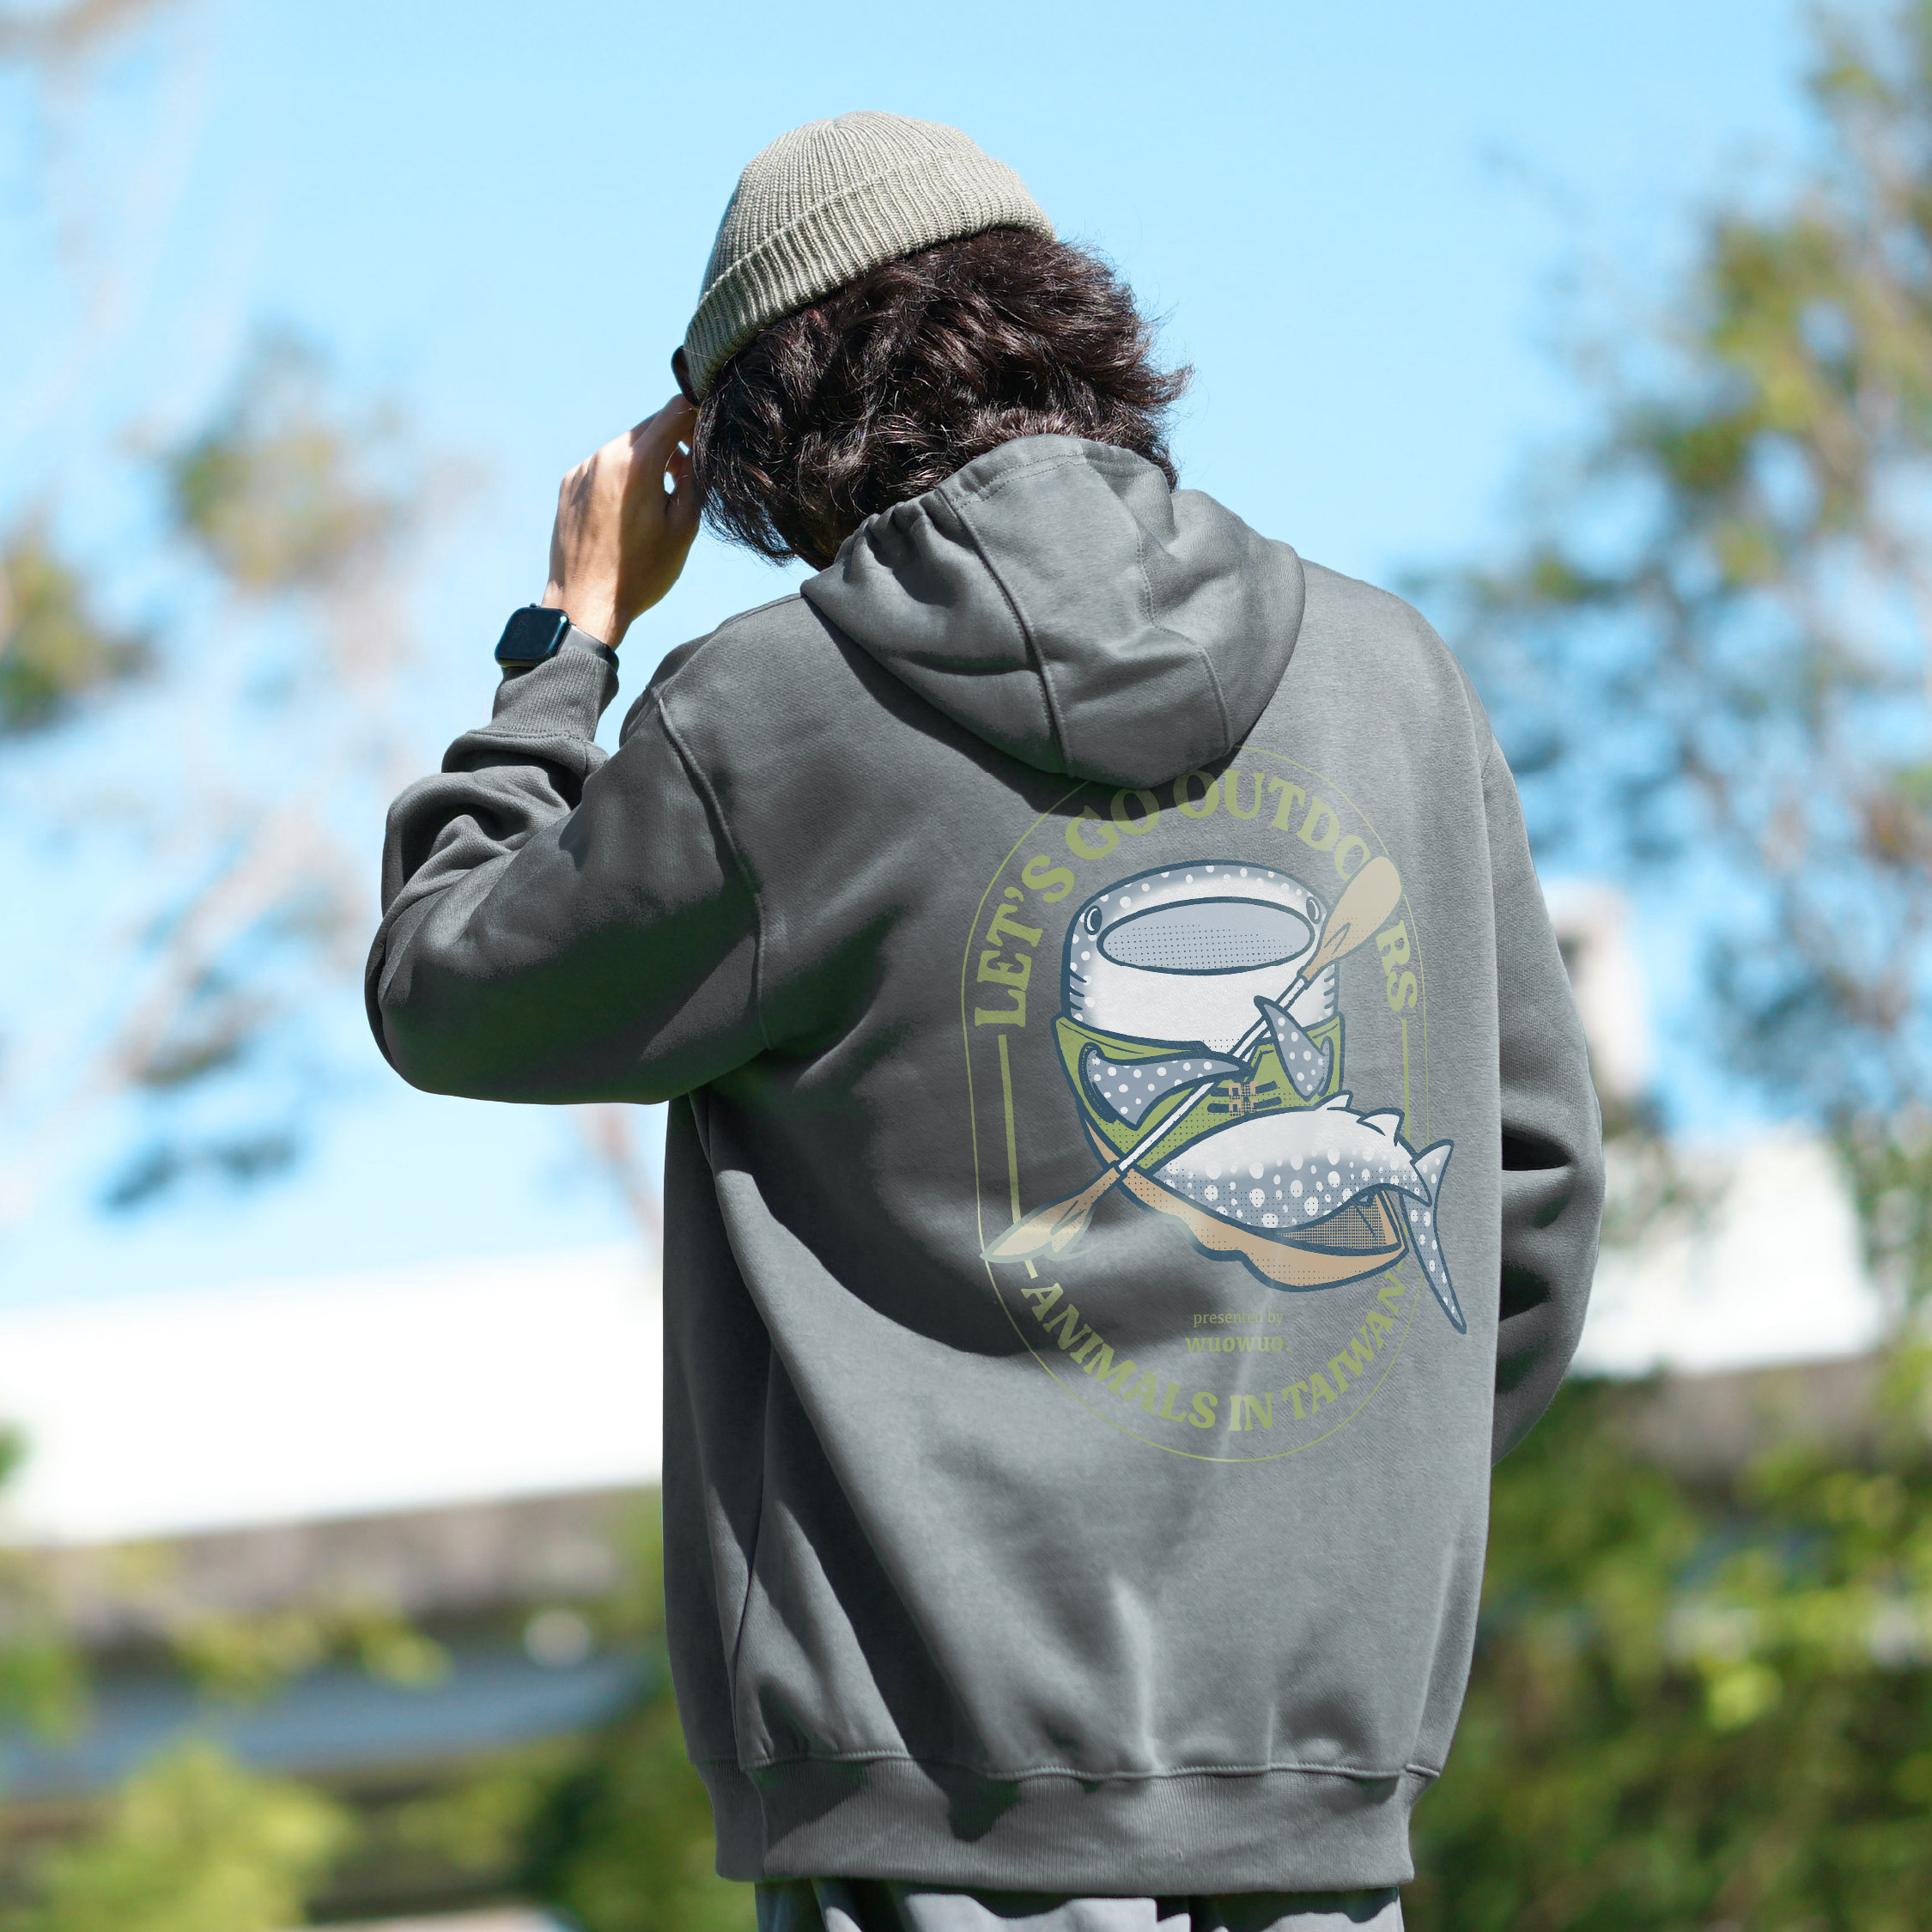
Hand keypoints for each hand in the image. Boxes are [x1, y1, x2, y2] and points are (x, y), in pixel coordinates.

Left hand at [542, 396, 698, 647]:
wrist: (585, 604)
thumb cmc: (640, 573)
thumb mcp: (684, 528)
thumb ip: (695, 480)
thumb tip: (696, 453)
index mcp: (638, 464)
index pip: (673, 411)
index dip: (697, 413)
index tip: (709, 431)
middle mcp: (606, 457)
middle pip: (648, 427)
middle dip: (673, 440)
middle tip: (688, 473)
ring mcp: (583, 470)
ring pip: (625, 446)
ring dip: (647, 459)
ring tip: (660, 496)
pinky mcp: (569, 485)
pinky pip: (604, 465)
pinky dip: (623, 474)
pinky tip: (630, 508)